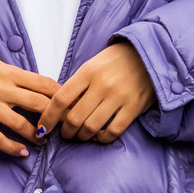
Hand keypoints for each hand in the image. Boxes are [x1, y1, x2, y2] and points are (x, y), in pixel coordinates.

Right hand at [0, 55, 56, 157]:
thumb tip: (37, 86)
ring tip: (43, 141)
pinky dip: (12, 147)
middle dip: (54, 118)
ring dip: (37, 136)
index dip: (61, 96)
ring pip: (22, 125)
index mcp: (9, 73)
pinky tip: (22, 152)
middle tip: (60, 126)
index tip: (68, 105)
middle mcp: (1, 90)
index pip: (44, 84)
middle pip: (39, 105)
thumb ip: (15, 76)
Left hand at [37, 41, 155, 144]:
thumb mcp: (93, 65)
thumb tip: (60, 108)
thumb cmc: (116, 61)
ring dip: (82, 136)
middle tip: (65, 133)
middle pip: (74, 117)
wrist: (149, 54)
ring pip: (91, 127)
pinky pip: (113, 131)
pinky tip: (99, 136)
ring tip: (81, 135)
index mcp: (88, 72)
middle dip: (66, 131)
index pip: (61, 99)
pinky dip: (102, 138)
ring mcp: (118, 97)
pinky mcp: (133, 108)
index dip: (48, 117)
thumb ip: (78, 84)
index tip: (43, 128)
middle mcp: (102, 85)